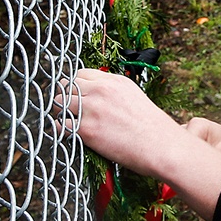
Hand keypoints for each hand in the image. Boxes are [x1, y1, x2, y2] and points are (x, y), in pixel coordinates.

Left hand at [62, 69, 183, 178]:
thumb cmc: (153, 128)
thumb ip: (114, 93)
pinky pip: (59, 124)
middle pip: (66, 85)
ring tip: (69, 122)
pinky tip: (69, 134)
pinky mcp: (87, 129)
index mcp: (114, 81)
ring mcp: (92, 108)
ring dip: (60, 112)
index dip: (77, 86)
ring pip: (58, 102)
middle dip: (65, 97)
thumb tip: (98, 99)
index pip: (81, 74)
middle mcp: (101, 90)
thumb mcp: (135, 97)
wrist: (162, 146)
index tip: (77, 97)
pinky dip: (60, 130)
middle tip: (69, 110)